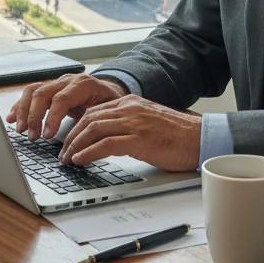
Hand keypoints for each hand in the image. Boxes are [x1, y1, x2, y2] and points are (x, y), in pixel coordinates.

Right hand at [6, 74, 127, 140]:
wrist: (109, 91)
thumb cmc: (109, 103)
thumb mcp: (108, 113)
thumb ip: (94, 125)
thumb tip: (82, 146)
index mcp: (83, 84)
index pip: (61, 99)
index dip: (51, 118)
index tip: (46, 136)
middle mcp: (67, 80)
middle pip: (43, 93)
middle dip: (33, 116)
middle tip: (31, 136)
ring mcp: (56, 83)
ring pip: (33, 91)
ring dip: (23, 111)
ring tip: (20, 130)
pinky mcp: (49, 89)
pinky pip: (30, 94)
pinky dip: (19, 106)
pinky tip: (11, 118)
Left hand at [58, 95, 201, 172]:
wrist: (200, 138)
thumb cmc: (177, 136)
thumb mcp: (147, 124)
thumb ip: (128, 126)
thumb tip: (106, 142)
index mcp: (131, 103)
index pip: (94, 112)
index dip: (77, 127)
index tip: (69, 142)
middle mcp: (130, 108)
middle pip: (89, 119)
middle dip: (72, 137)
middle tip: (63, 154)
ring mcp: (134, 122)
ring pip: (94, 129)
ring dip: (76, 146)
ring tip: (68, 159)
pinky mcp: (140, 139)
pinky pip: (106, 143)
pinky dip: (89, 152)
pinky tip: (81, 160)